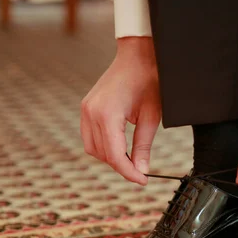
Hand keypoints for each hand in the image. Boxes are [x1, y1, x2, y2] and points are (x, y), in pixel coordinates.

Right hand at [80, 37, 160, 184]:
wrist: (138, 56)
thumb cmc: (148, 81)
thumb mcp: (151, 117)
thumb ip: (143, 146)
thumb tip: (141, 171)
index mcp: (107, 114)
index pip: (115, 156)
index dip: (129, 173)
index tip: (143, 181)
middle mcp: (91, 113)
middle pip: (103, 155)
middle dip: (121, 166)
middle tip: (141, 172)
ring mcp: (85, 110)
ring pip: (93, 149)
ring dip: (111, 158)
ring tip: (132, 160)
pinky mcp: (86, 108)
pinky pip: (90, 137)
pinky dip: (103, 147)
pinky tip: (120, 148)